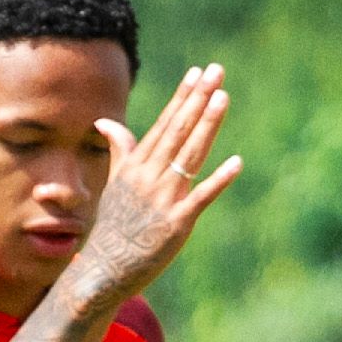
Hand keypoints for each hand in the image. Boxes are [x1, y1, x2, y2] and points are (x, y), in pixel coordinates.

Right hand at [71, 64, 244, 307]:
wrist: (105, 268)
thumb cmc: (113, 225)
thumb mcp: (115, 183)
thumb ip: (119, 150)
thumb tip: (105, 121)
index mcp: (136, 166)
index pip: (165, 124)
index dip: (182, 98)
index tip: (197, 73)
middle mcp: (149, 177)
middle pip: (179, 131)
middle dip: (198, 100)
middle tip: (217, 72)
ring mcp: (163, 199)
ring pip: (190, 155)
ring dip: (207, 125)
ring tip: (222, 98)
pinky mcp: (177, 223)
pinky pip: (201, 197)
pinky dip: (219, 180)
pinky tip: (236, 162)